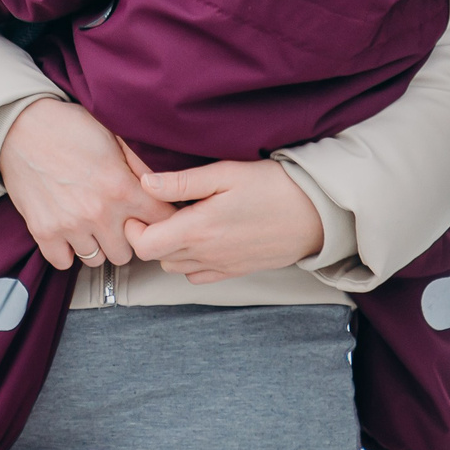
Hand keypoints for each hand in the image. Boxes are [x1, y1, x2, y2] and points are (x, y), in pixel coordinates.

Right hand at [0, 99, 174, 270]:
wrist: (20, 126)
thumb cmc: (70, 127)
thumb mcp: (114, 136)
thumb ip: (142, 165)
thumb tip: (167, 186)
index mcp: (121, 187)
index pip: (162, 223)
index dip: (161, 221)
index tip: (152, 217)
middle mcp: (99, 213)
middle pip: (129, 252)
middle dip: (125, 238)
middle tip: (117, 221)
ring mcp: (70, 225)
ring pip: (97, 260)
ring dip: (96, 245)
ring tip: (90, 224)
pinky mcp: (43, 232)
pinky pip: (64, 263)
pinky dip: (67, 251)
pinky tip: (68, 232)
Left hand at [123, 158, 325, 283]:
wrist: (316, 215)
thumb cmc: (272, 187)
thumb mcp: (226, 174)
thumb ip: (182, 182)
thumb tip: (145, 183)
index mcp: (197, 230)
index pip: (144, 245)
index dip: (134, 228)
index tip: (140, 207)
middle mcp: (205, 255)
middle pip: (156, 258)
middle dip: (149, 235)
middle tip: (158, 209)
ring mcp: (221, 266)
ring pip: (175, 268)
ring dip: (169, 248)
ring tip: (178, 220)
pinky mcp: (235, 271)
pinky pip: (198, 276)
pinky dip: (190, 262)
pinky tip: (200, 237)